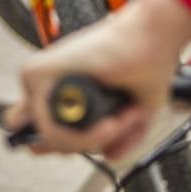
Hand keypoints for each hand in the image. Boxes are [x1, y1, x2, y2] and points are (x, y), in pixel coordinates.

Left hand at [3, 0, 190, 159]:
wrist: (153, 34)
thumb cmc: (145, 64)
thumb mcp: (134, 113)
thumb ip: (120, 138)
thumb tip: (110, 157)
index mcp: (59, 90)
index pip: (40, 134)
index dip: (69, 146)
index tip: (105, 137)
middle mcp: (44, 85)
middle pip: (37, 141)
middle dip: (75, 147)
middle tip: (110, 132)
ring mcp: (37, 78)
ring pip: (45, 138)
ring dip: (88, 141)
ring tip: (120, 121)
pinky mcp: (37, 72)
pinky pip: (49, 127)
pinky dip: (84, 135)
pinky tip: (112, 121)